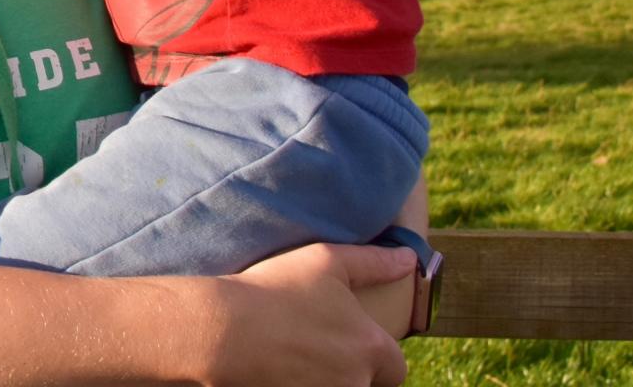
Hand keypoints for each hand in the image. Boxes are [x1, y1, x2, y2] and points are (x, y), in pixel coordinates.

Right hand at [200, 242, 414, 385]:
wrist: (222, 330)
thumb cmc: (275, 290)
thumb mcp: (324, 261)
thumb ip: (373, 262)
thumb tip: (410, 259)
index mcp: (371, 347)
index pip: (395, 368)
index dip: (377, 359)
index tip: (350, 345)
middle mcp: (357, 380)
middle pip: (366, 384)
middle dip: (349, 371)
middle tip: (315, 348)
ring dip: (322, 378)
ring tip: (292, 356)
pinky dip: (297, 382)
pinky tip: (278, 369)